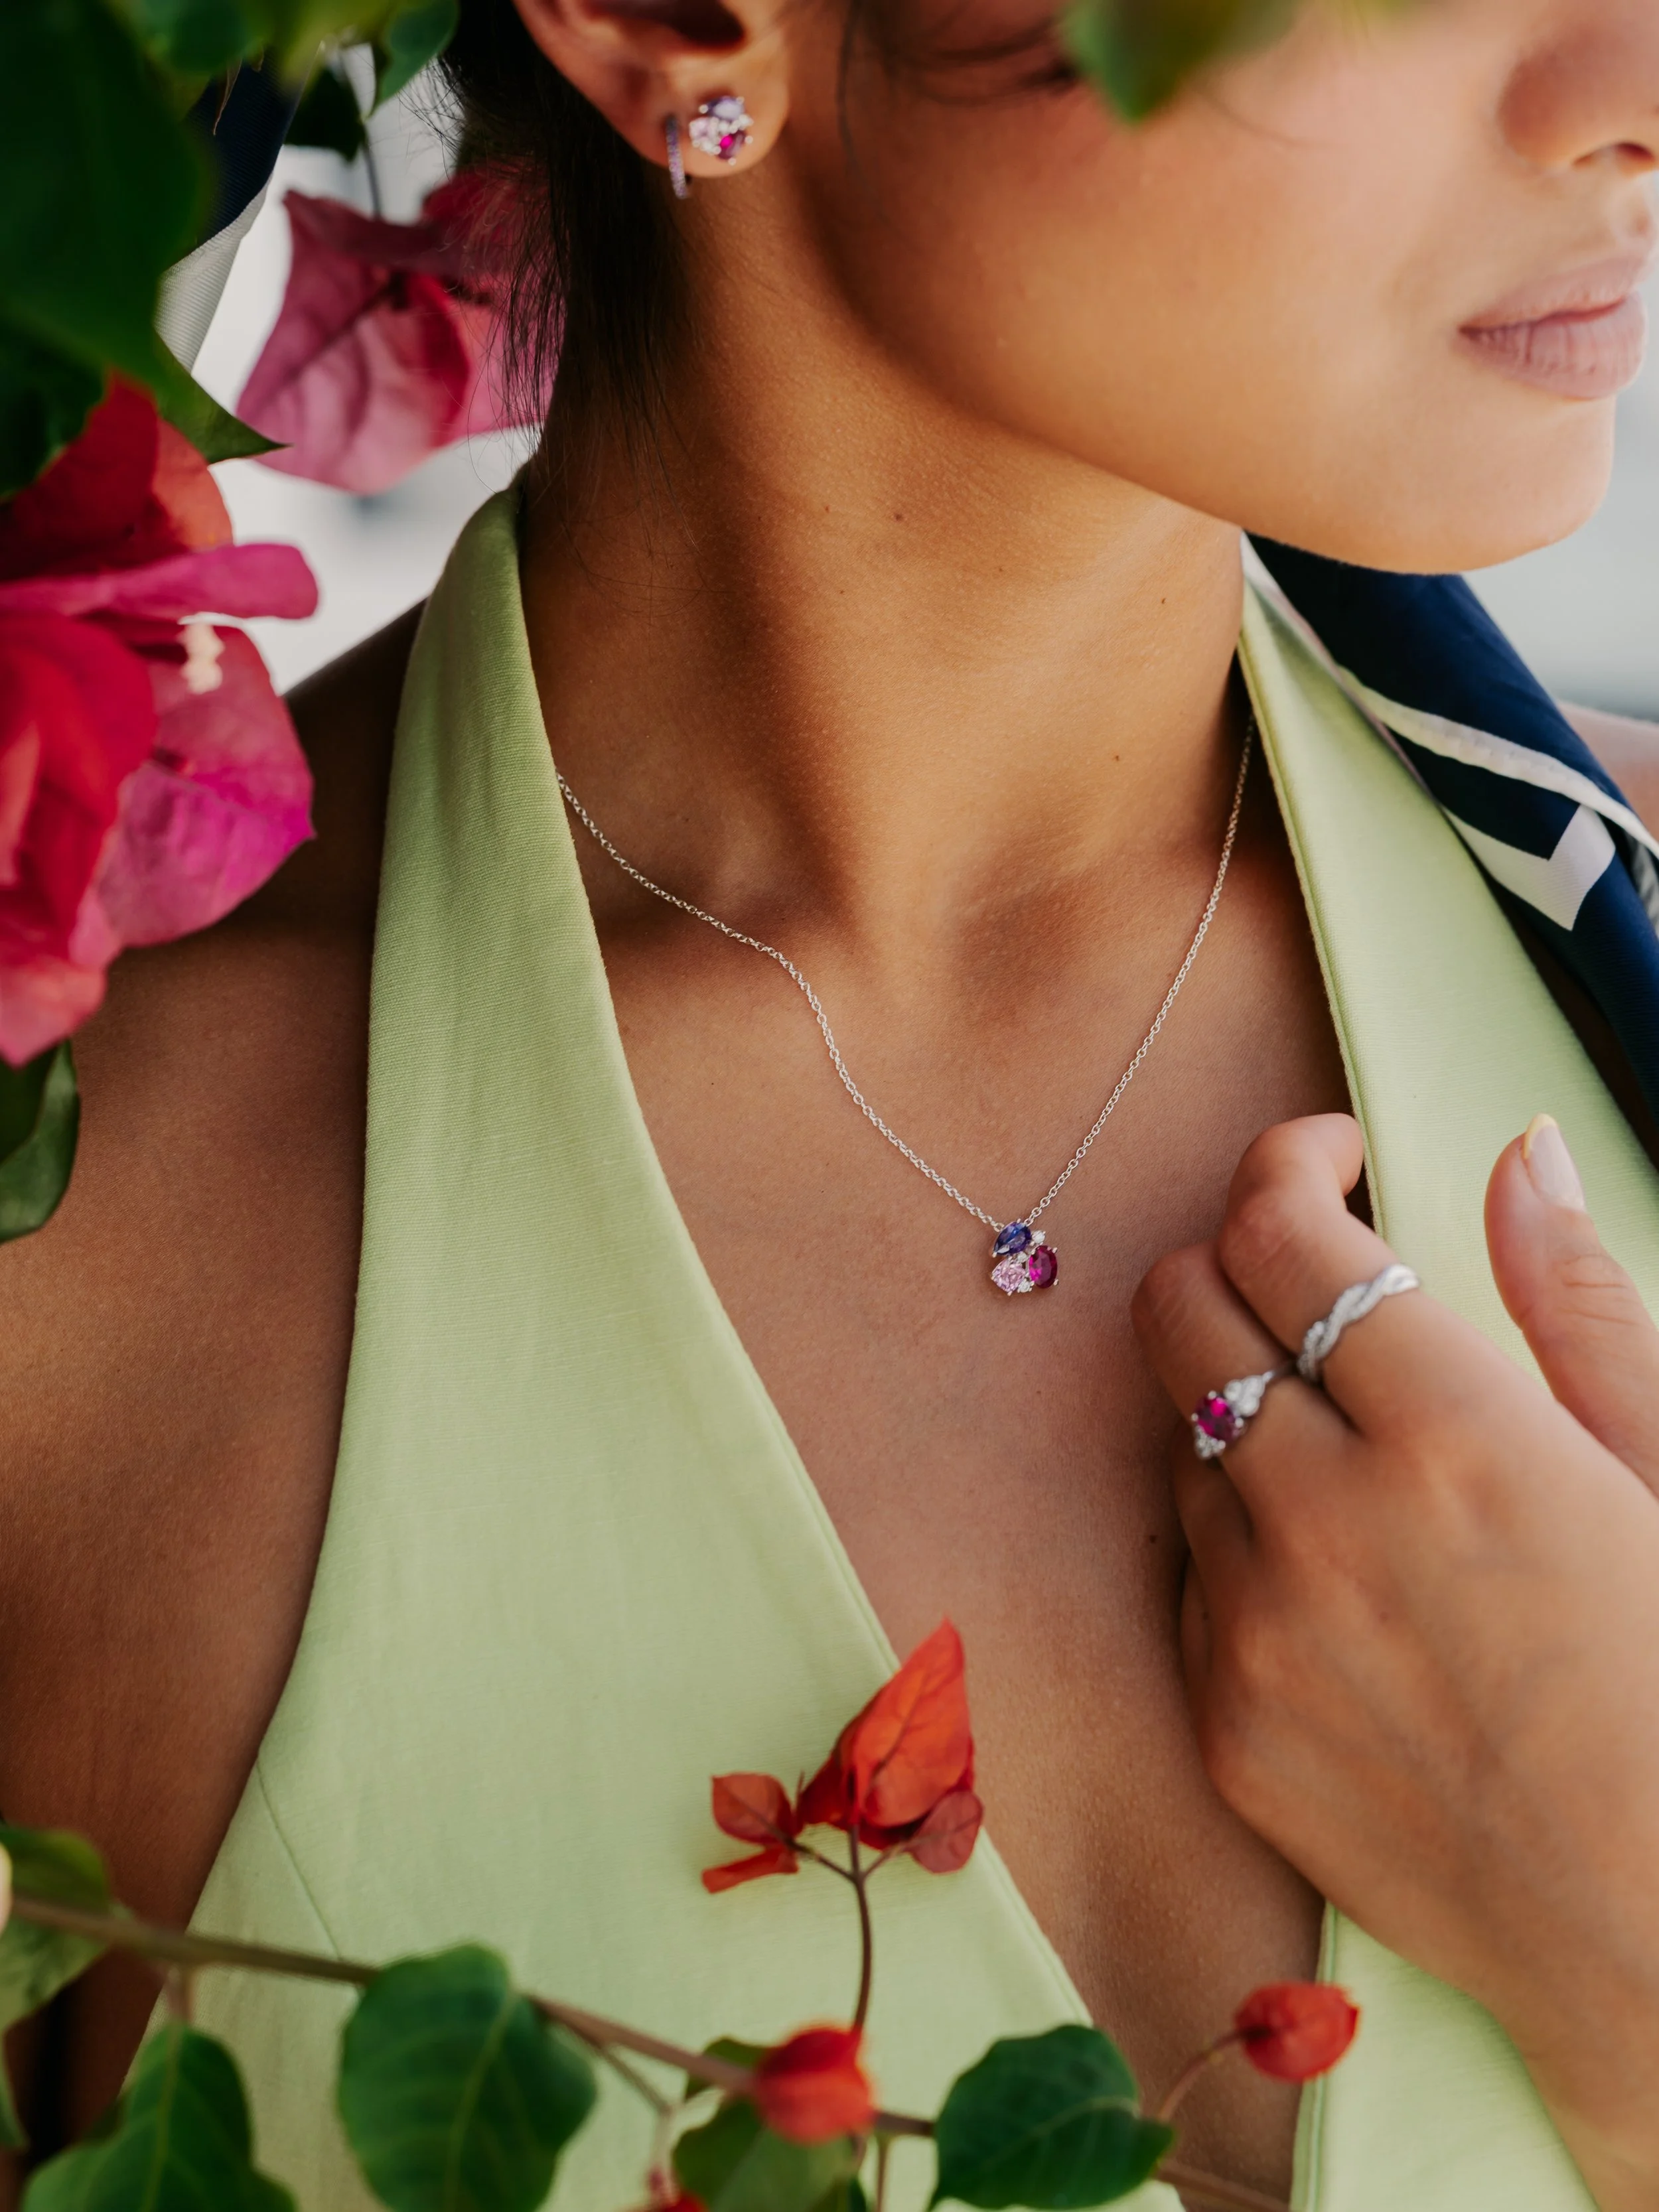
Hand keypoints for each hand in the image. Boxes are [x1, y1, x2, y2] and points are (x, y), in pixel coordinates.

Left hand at [1131, 1114, 1658, 2211]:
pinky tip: (1332, 1569)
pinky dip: (1237, 1534)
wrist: (1653, 1942)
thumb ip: (1577, 1300)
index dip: (1291, 1163)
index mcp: (1456, 1437)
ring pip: (1178, 1435)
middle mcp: (1327, 1521)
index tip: (1333, 1164)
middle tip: (1309, 1273)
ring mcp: (1255, 1628)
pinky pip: (1184, 1569)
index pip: (1283, 1231)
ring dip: (1241, 1402)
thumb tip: (1518, 1152)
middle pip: (1181, 1306)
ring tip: (1349, 1447)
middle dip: (1232, 1255)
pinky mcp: (1221, 1720)